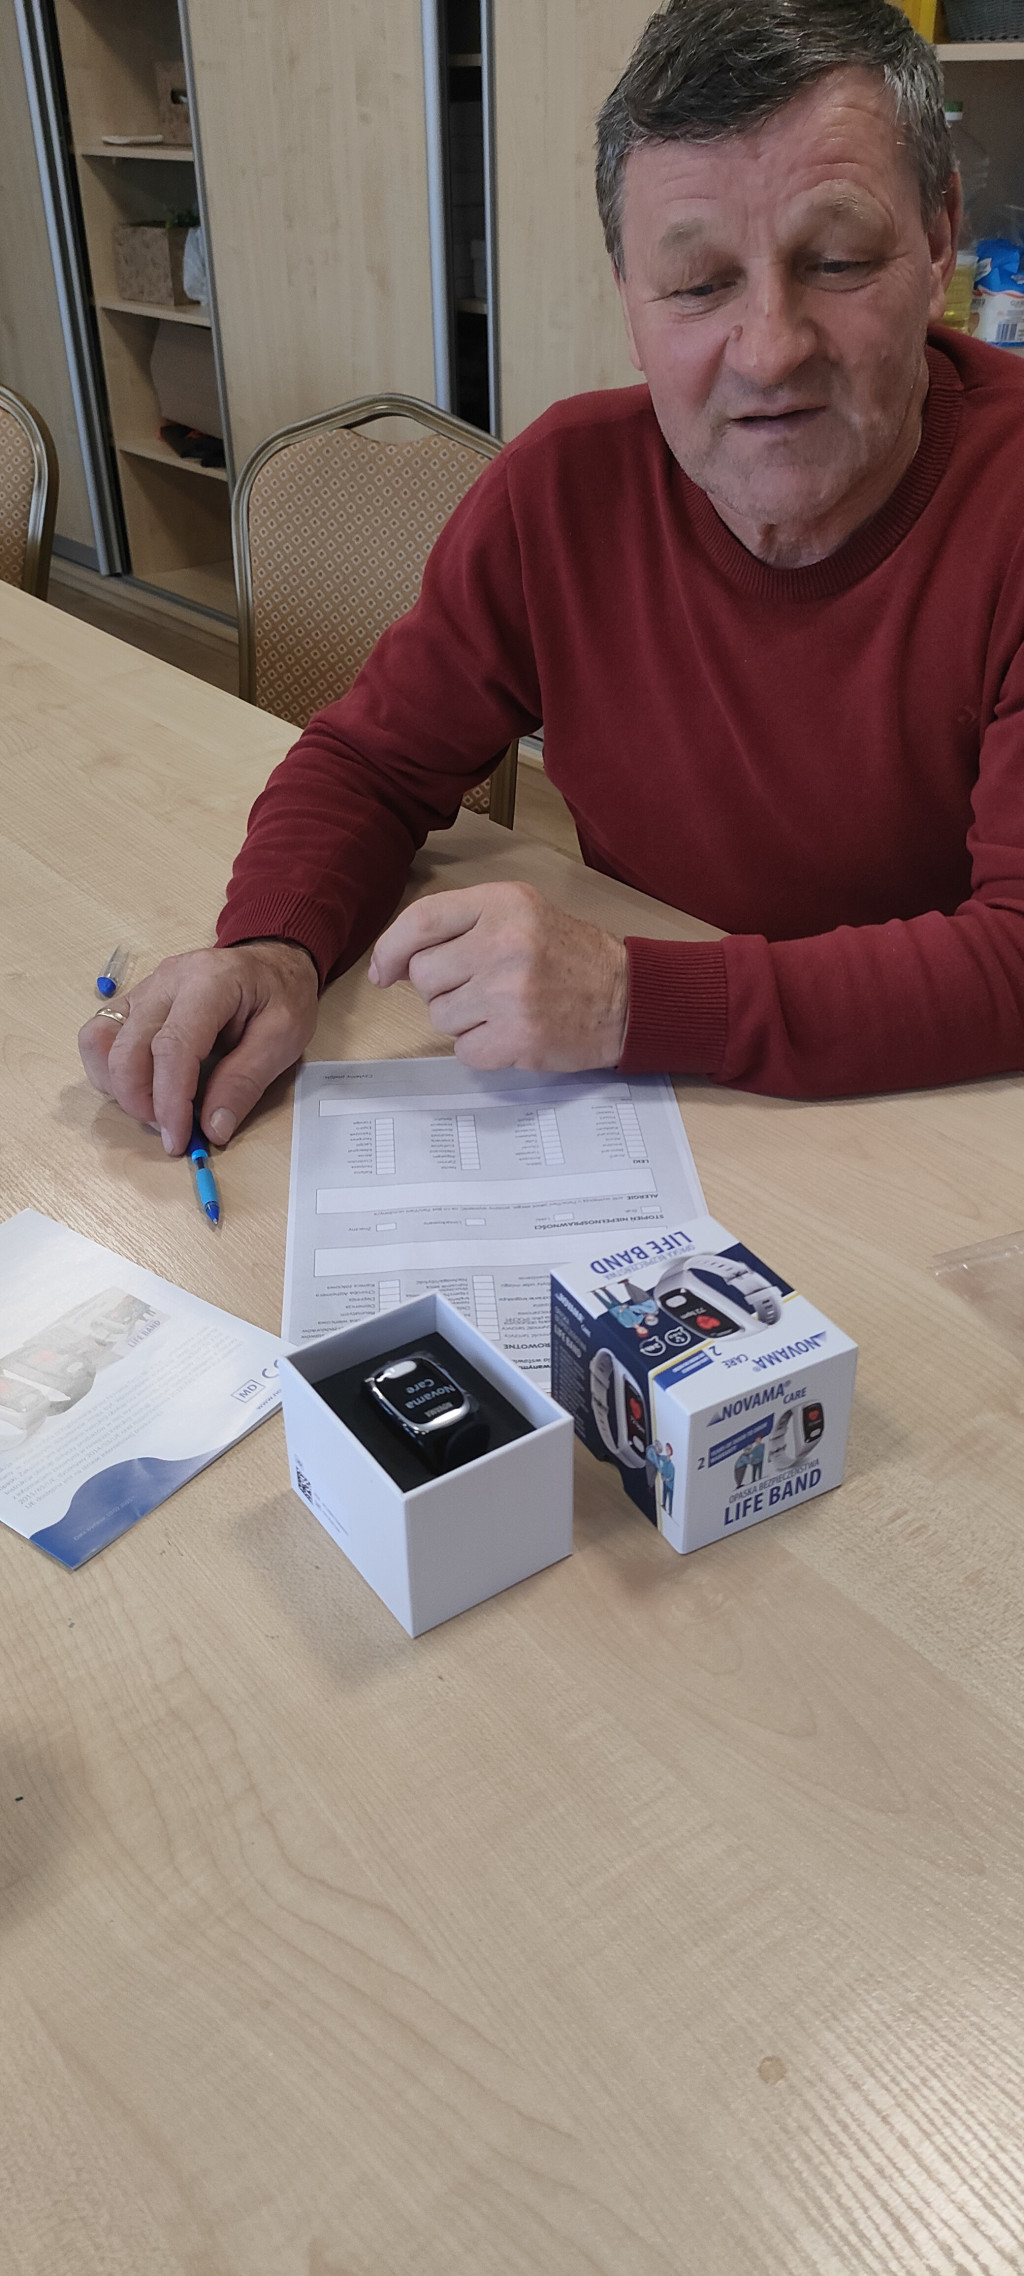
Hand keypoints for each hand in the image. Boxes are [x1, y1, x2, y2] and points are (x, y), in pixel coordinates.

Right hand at [78, 940, 319, 1154]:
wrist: (271, 962)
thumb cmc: (281, 995)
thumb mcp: (284, 1037)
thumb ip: (246, 1082)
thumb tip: (212, 1128)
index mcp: (209, 982)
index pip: (172, 1047)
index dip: (169, 1100)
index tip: (178, 1139)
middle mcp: (166, 981)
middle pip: (126, 1048)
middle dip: (140, 1101)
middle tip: (171, 1130)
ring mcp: (144, 989)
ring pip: (101, 1041)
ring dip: (119, 1087)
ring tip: (155, 1108)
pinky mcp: (134, 1002)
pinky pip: (99, 1036)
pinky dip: (109, 1070)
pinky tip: (140, 1087)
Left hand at [368, 883, 628, 1069]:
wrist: (626, 998)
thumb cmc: (566, 955)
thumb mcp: (520, 914)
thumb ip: (461, 926)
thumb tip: (394, 963)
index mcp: (503, 903)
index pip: (422, 920)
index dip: (391, 948)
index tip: (384, 971)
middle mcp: (505, 943)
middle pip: (424, 974)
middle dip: (440, 987)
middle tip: (479, 987)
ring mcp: (511, 993)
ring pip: (440, 1016)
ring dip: (462, 1020)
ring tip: (501, 1009)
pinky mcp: (518, 1037)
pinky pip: (464, 1050)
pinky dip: (481, 1048)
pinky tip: (510, 1033)